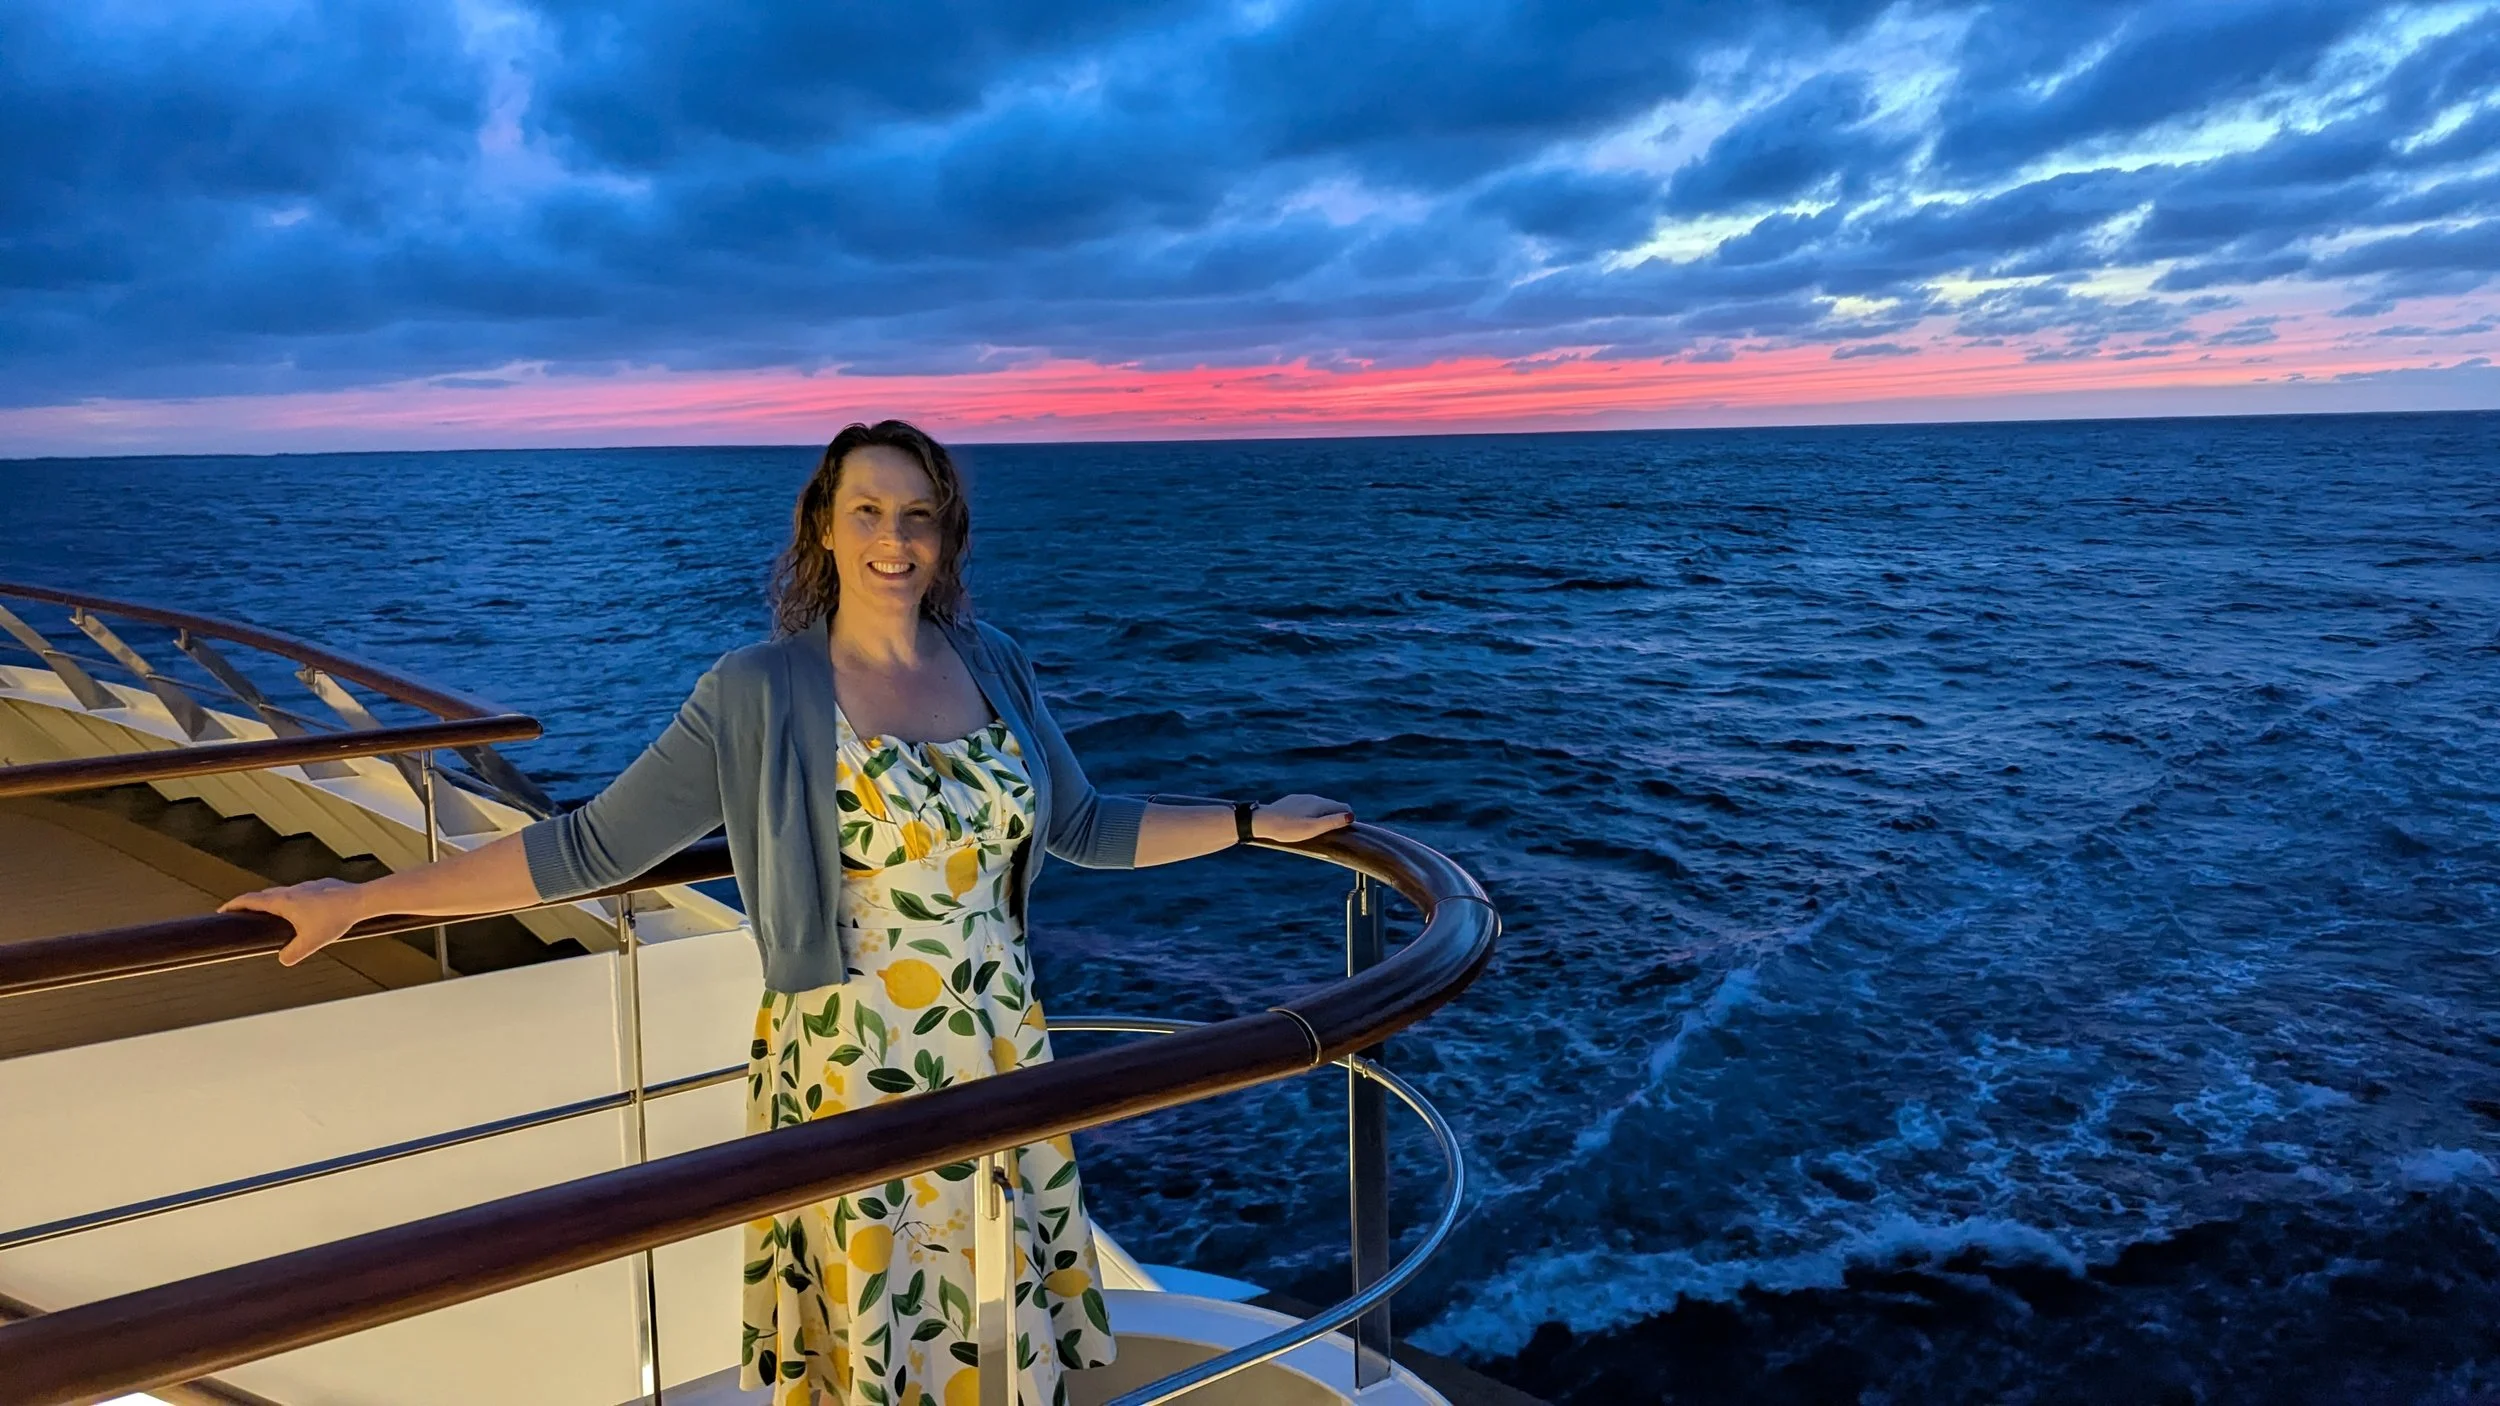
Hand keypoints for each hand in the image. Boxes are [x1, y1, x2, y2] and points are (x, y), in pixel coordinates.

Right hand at [218, 877, 366, 966]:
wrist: (360, 899)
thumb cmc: (334, 919)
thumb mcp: (311, 942)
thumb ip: (292, 953)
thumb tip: (282, 960)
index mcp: (283, 901)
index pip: (250, 900)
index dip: (234, 905)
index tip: (222, 910)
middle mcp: (291, 890)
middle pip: (264, 895)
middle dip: (250, 904)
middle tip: (241, 913)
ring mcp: (306, 886)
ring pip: (283, 893)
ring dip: (272, 902)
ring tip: (271, 915)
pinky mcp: (320, 885)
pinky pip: (300, 893)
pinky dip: (293, 901)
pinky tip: (303, 911)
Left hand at [1252, 793, 1354, 842]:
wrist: (1263, 821)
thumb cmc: (1288, 828)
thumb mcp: (1312, 829)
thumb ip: (1332, 822)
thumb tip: (1351, 816)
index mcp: (1320, 804)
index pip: (1344, 807)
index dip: (1347, 818)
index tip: (1344, 832)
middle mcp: (1313, 798)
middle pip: (1332, 806)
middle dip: (1336, 817)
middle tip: (1333, 834)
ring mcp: (1302, 798)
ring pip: (1319, 806)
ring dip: (1323, 816)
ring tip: (1318, 830)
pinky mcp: (1293, 801)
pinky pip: (1307, 806)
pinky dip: (1311, 814)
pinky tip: (1303, 824)